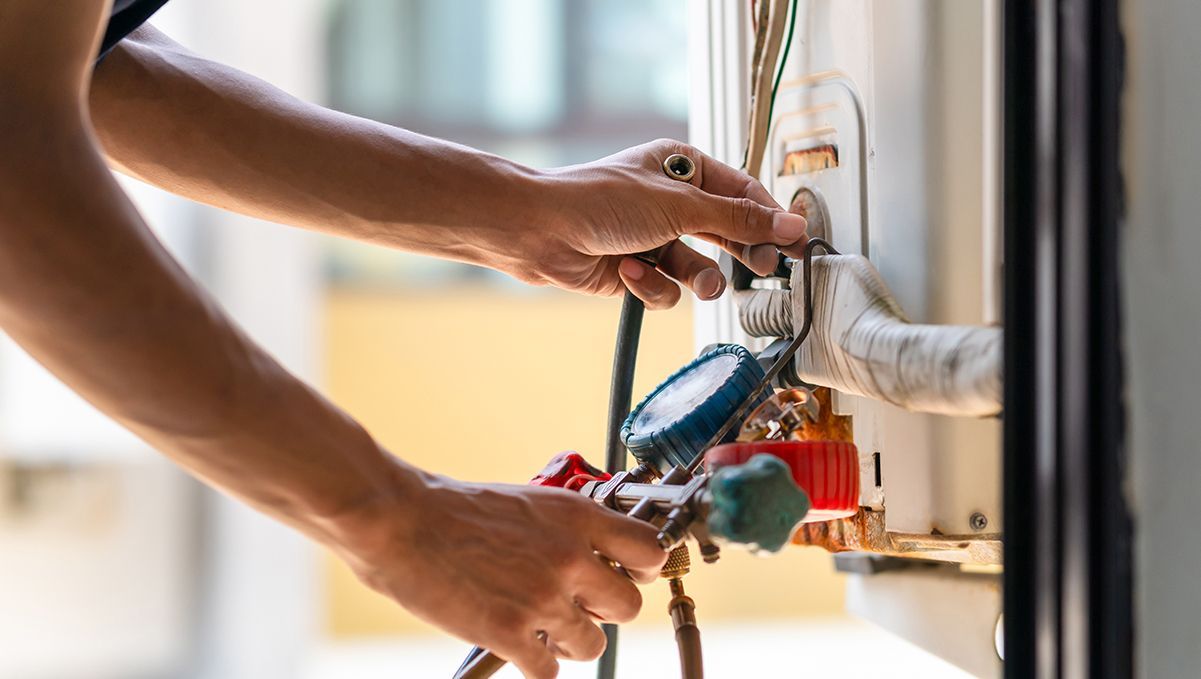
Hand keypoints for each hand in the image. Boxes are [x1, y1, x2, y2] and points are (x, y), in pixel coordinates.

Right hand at [332, 465, 667, 678]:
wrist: (399, 520)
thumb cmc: (452, 508)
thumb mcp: (526, 502)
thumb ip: (565, 529)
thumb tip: (592, 554)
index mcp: (575, 515)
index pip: (651, 549)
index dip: (644, 568)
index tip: (627, 574)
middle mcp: (569, 556)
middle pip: (629, 605)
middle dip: (604, 611)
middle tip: (576, 605)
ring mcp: (542, 597)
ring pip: (593, 644)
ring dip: (569, 641)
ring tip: (540, 627)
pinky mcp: (510, 632)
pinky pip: (549, 671)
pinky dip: (535, 664)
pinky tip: (516, 644)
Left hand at [531, 138, 807, 308]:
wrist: (538, 231)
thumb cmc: (597, 201)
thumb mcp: (678, 206)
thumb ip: (738, 220)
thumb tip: (789, 223)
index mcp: (684, 168)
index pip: (743, 194)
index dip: (771, 218)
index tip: (797, 243)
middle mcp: (671, 202)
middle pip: (727, 232)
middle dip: (741, 252)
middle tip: (764, 268)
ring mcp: (654, 238)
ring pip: (700, 269)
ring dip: (694, 278)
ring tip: (687, 279)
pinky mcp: (636, 270)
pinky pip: (667, 289)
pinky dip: (650, 286)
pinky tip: (627, 271)